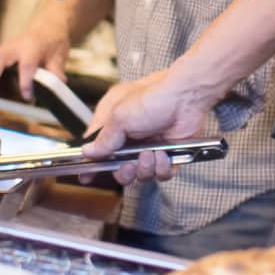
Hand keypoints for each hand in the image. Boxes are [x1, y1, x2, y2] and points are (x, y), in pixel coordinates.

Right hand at [0, 28, 70, 101]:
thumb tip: (58, 84)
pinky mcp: (0, 53)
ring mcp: (5, 49)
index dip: (25, 81)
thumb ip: (56, 70)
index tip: (27, 96)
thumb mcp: (60, 55)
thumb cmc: (53, 42)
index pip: (27, 65)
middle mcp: (15, 47)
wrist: (47, 27)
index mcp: (32, 47)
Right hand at [82, 70, 213, 185]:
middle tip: (129, 164)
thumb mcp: (120, 117)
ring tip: (151, 153)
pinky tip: (163, 154)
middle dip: (124, 171)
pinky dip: (162, 168)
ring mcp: (149, 146)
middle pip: (118, 168)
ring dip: (145, 168)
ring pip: (141, 174)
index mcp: (113, 124)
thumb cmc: (154, 97)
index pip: (97, 149)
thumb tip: (88, 152)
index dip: (92, 164)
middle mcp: (130, 137)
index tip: (87, 177)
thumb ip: (104, 139)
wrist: (187, 97)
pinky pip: (161, 174)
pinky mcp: (168, 154)